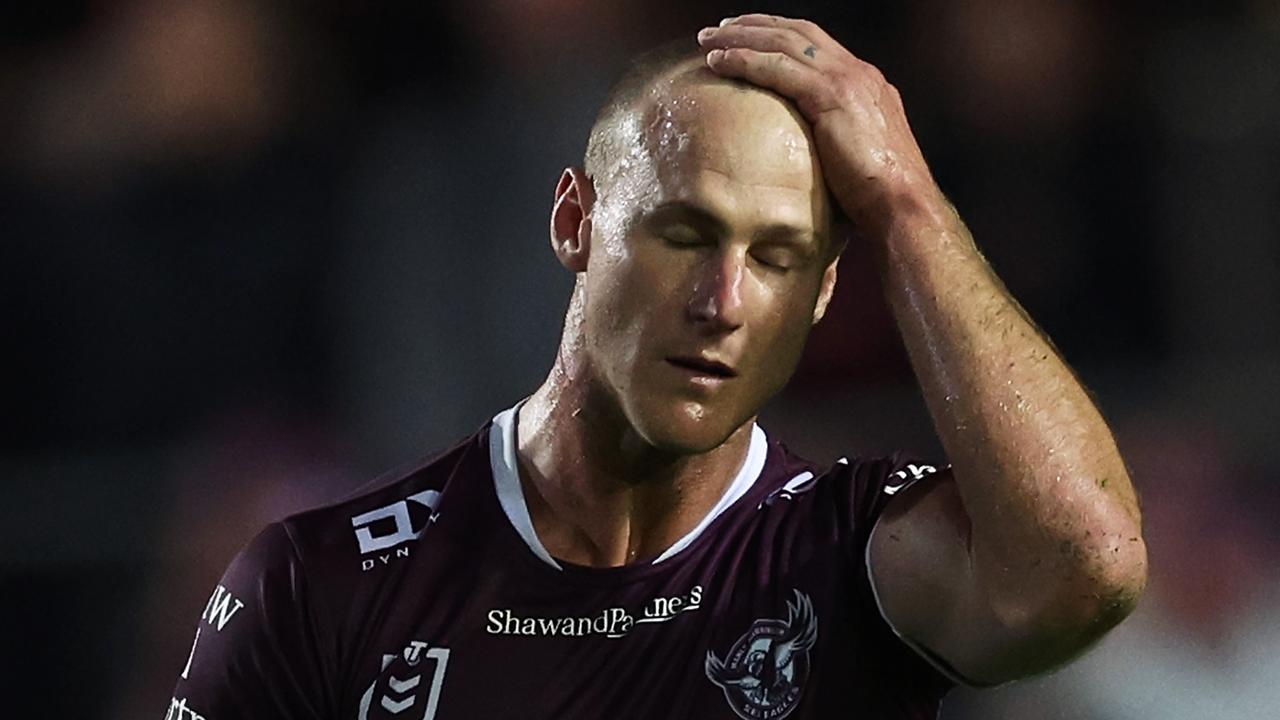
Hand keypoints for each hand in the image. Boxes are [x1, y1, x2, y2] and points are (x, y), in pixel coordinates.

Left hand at [697, 14, 946, 235]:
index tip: (746, 34)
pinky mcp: (832, 96)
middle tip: (718, 28)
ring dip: (740, 37)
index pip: (815, 43)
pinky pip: (778, 68)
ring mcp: (848, 80)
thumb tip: (803, 155)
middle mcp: (859, 72)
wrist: (902, 204)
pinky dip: (745, 60)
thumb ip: (834, 140)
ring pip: (783, 42)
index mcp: (866, 83)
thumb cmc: (877, 197)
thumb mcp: (854, 156)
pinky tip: (718, 61)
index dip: (777, 33)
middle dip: (754, 25)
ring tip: (708, 39)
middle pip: (796, 32)